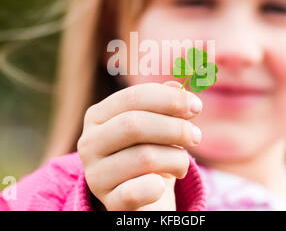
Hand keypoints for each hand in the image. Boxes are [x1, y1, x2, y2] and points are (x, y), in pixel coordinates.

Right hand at [77, 81, 202, 210]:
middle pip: (134, 124)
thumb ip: (165, 103)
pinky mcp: (108, 201)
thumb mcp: (157, 125)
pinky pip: (135, 192)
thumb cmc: (150, 152)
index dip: (168, 98)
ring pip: (143, 157)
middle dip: (174, 128)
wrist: (141, 196)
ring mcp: (95, 174)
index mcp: (98, 116)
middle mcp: (89, 142)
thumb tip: (179, 85)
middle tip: (196, 136)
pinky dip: (155, 187)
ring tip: (182, 164)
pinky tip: (162, 185)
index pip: (132, 97)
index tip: (196, 106)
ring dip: (176, 159)